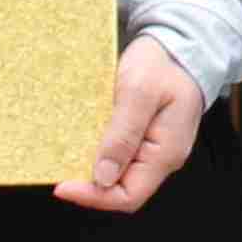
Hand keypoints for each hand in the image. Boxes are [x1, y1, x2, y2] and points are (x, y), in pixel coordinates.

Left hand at [65, 36, 208, 213]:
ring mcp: (155, 150)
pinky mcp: (146, 139)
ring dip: (92, 171)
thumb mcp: (138, 93)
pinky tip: (83, 143)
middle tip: (60, 169)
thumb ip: (122, 135)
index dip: (94, 196)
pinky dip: (99, 155)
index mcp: (166, 152)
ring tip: (68, 156)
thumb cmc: (163, 64)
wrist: (180, 45)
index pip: (129, 196)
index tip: (62, 185)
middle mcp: (163, 158)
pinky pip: (121, 158)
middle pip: (123, 190)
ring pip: (120, 176)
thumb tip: (103, 177)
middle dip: (90, 185)